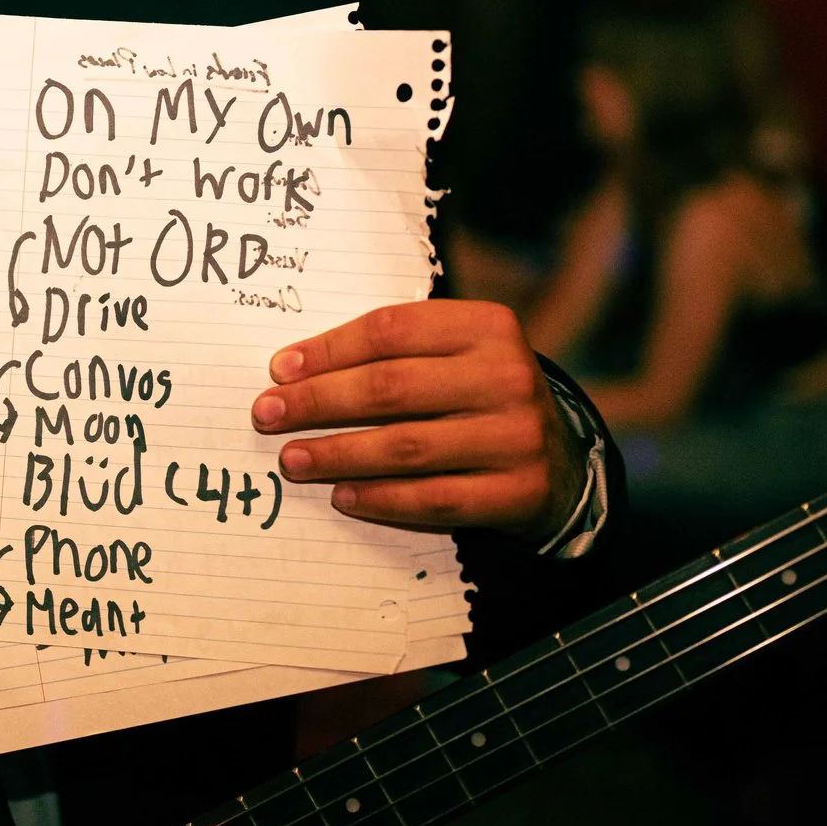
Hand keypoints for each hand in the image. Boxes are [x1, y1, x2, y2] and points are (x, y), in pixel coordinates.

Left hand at [250, 300, 579, 538]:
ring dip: (338, 453)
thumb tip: (293, 371)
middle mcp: (508, 376)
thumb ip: (390, 353)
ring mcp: (517, 437)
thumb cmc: (476, 396)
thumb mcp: (451, 356)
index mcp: (487, 326)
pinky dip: (380, 499)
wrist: (559, 459)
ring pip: (407, 446)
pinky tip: (342, 496)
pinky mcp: (518, 491)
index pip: (390, 330)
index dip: (328, 349)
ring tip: (292, 458)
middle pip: (391, 387)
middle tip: (267, 414)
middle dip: (318, 401)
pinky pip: (433, 498)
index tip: (278, 370)